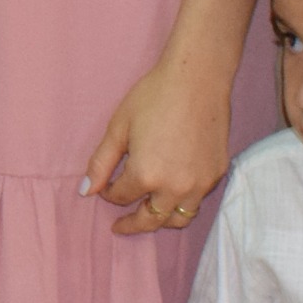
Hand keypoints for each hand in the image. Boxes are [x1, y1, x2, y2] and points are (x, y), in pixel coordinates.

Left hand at [85, 52, 230, 234]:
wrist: (198, 77)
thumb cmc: (154, 96)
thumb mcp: (118, 128)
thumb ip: (101, 163)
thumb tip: (86, 191)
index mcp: (146, 175)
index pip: (121, 198)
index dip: (110, 194)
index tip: (107, 188)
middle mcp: (175, 187)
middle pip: (150, 219)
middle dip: (133, 223)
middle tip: (121, 225)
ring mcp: (200, 183)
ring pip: (178, 218)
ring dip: (160, 219)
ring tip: (148, 213)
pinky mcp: (216, 174)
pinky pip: (197, 200)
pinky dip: (182, 202)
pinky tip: (173, 191)